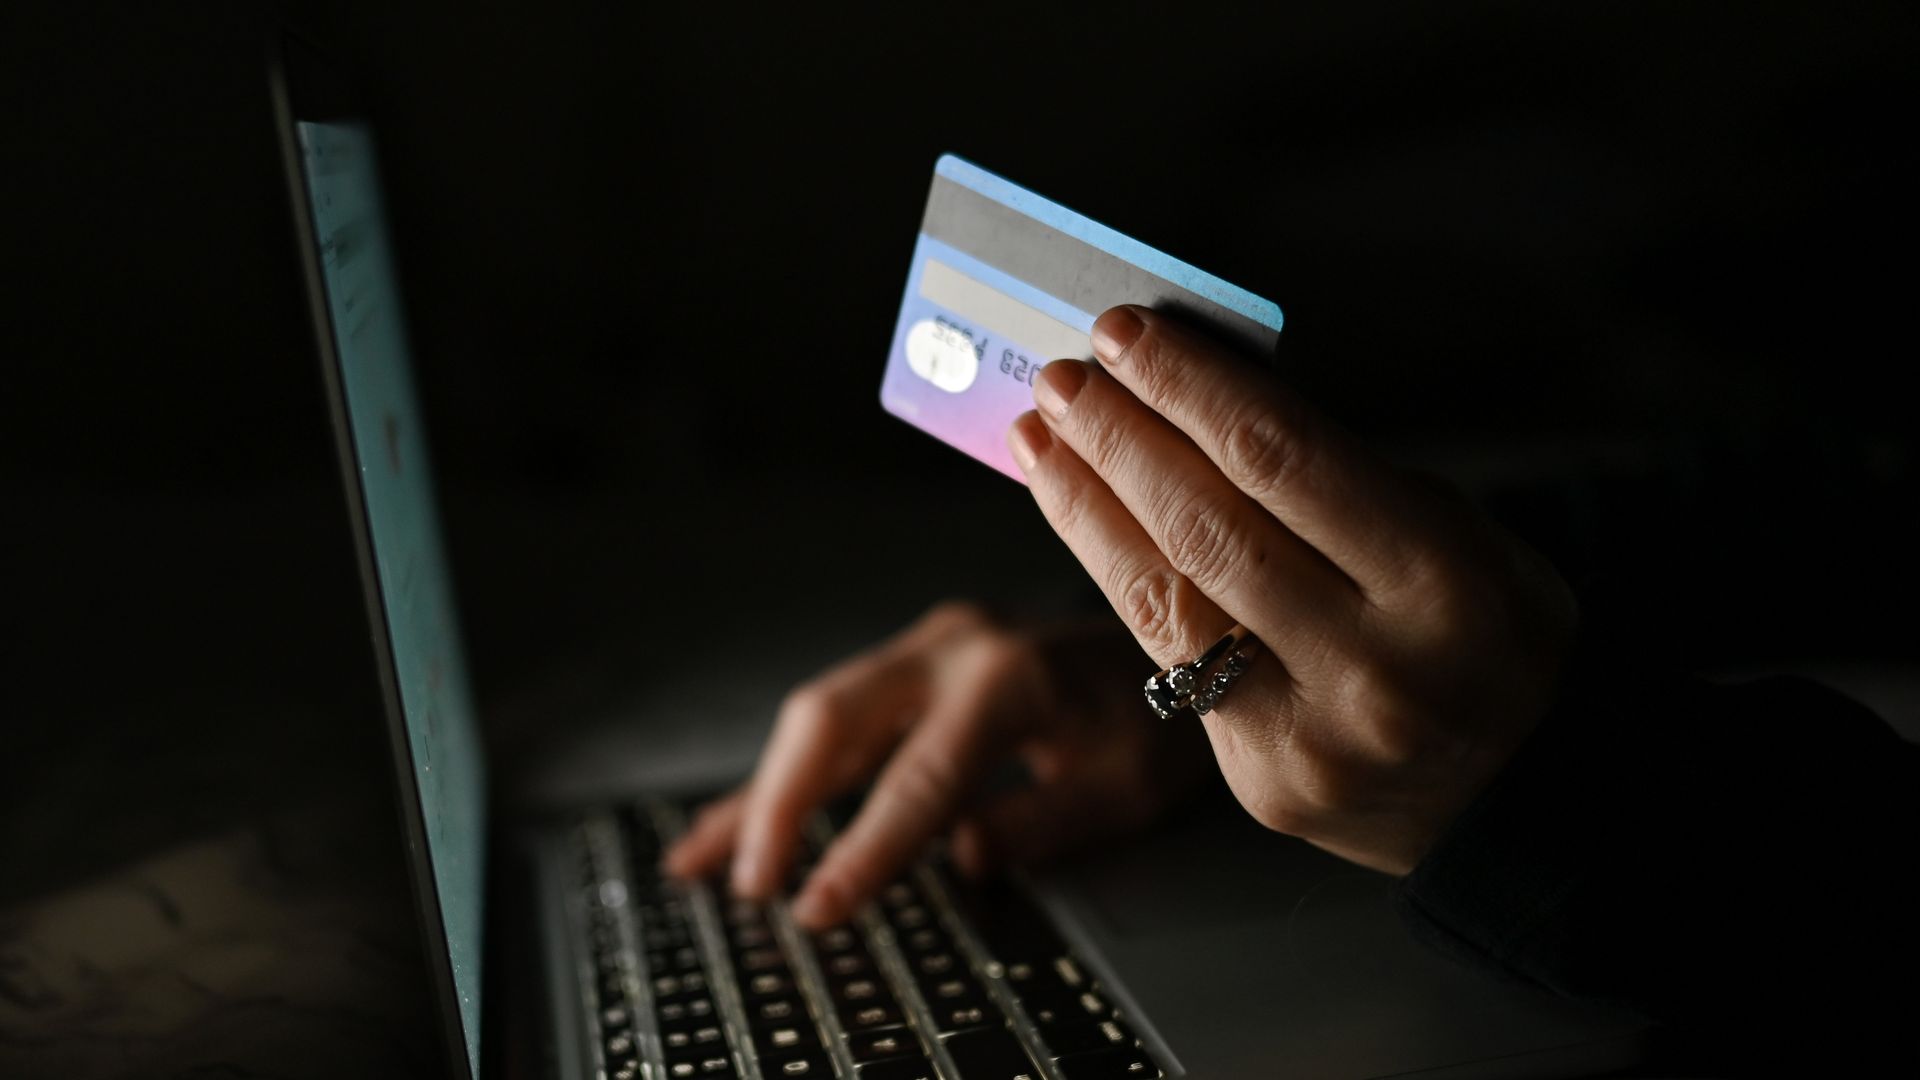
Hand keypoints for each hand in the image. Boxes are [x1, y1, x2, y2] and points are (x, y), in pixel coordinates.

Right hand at [663, 603, 1209, 927]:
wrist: (1180, 631)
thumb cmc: (1164, 715)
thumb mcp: (1131, 783)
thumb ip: (1047, 822)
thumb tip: (963, 854)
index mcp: (1011, 679)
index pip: (920, 777)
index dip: (864, 849)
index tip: (818, 908)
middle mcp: (955, 647)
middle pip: (832, 717)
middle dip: (780, 804)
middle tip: (754, 885)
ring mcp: (927, 646)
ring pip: (818, 713)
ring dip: (763, 788)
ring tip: (702, 859)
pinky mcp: (916, 661)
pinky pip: (838, 716)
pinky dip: (786, 772)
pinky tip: (741, 817)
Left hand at [1007, 306, 1577, 874]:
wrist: (1532, 800)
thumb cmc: (1489, 635)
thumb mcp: (1460, 535)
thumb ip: (1339, 482)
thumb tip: (1198, 400)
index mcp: (1444, 580)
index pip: (1282, 459)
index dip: (1189, 388)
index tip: (1125, 335)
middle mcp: (1376, 664)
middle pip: (1208, 528)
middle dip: (1120, 439)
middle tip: (1064, 376)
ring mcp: (1315, 736)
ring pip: (1166, 604)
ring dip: (1087, 507)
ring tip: (1041, 439)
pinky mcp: (1265, 786)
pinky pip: (1172, 669)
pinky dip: (1118, 583)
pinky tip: (1083, 524)